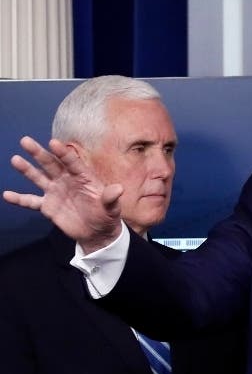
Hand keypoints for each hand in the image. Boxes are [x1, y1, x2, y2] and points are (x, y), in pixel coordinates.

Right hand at [5, 136, 122, 251]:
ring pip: (38, 178)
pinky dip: (20, 199)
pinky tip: (7, 195)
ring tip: (15, 160)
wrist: (97, 232)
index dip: (63, 153)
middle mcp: (66, 180)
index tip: (53, 143)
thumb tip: (118, 189)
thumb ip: (111, 198)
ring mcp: (55, 192)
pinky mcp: (47, 206)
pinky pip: (31, 201)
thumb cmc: (106, 215)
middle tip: (25, 141)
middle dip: (39, 153)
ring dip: (27, 170)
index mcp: (83, 177)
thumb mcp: (112, 208)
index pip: (72, 162)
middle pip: (51, 164)